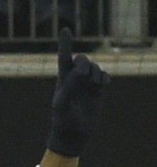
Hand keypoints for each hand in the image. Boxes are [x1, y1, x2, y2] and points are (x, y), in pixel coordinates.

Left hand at [46, 28, 109, 157]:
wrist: (73, 135)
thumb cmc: (63, 119)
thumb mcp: (62, 103)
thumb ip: (70, 85)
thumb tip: (81, 70)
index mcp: (63, 79)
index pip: (64, 58)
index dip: (65, 44)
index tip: (65, 30)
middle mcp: (75, 79)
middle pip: (83, 60)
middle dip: (84, 63)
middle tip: (83, 74)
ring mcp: (87, 84)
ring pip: (96, 68)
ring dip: (95, 73)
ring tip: (92, 86)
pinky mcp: (98, 91)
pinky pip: (105, 77)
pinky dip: (105, 79)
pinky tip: (102, 85)